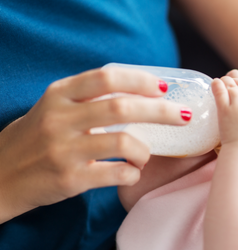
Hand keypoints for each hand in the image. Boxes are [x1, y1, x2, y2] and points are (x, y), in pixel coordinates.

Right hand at [0, 66, 190, 222]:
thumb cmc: (35, 137)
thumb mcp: (53, 107)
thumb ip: (87, 97)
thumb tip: (139, 90)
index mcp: (59, 95)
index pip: (106, 78)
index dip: (140, 80)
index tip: (163, 87)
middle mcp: (61, 119)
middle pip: (122, 107)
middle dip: (161, 111)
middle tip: (183, 115)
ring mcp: (64, 150)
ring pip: (123, 142)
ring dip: (145, 150)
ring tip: (146, 155)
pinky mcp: (69, 179)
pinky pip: (116, 174)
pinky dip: (132, 173)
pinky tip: (131, 172)